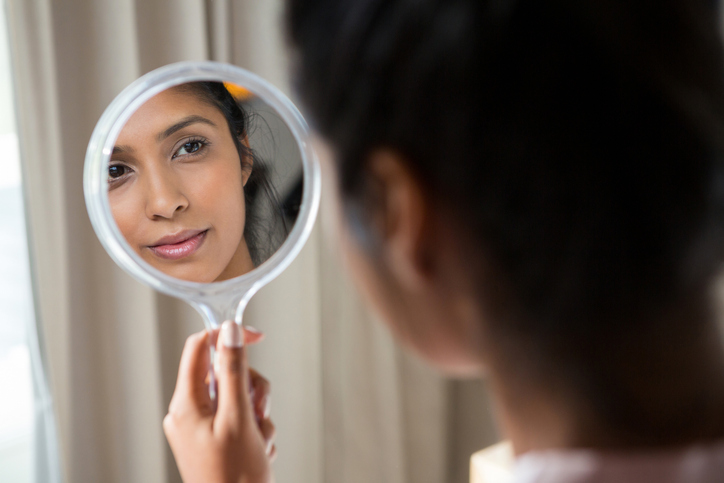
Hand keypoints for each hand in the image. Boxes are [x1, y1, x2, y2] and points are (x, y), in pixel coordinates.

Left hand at [163, 322, 273, 482]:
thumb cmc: (234, 478)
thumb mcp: (238, 417)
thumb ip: (233, 371)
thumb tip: (229, 329)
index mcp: (186, 403)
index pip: (201, 347)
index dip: (228, 336)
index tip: (256, 337)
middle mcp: (189, 412)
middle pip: (225, 372)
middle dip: (251, 387)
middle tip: (258, 409)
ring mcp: (201, 428)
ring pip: (237, 395)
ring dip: (257, 413)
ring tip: (259, 439)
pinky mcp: (214, 440)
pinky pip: (239, 418)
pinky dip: (254, 429)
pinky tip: (257, 450)